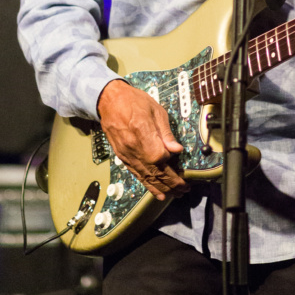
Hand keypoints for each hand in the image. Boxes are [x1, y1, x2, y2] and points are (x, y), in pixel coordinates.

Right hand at [97, 79, 189, 200]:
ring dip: (161, 187)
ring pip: (146, 176)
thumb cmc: (134, 101)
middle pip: (154, 171)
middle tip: (184, 189)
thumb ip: (166, 132)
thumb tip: (176, 149)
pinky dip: (148, 185)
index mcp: (141, 132)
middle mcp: (133, 147)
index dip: (170, 160)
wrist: (109, 100)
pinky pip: (137, 174)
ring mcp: (126, 154)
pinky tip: (157, 192)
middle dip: (171, 182)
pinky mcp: (123, 157)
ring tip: (175, 194)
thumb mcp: (156, 110)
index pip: (159, 156)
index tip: (179, 160)